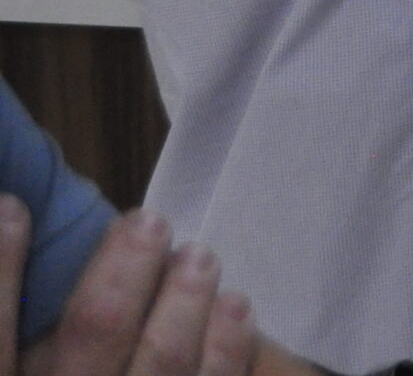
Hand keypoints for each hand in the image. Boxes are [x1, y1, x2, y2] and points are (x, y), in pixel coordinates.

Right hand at [1, 202, 257, 375]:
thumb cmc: (72, 375)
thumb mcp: (30, 365)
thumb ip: (29, 324)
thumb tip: (22, 224)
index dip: (0, 272)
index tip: (14, 209)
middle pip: (97, 335)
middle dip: (123, 273)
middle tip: (149, 223)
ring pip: (165, 359)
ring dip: (185, 300)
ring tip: (199, 256)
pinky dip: (228, 345)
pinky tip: (233, 304)